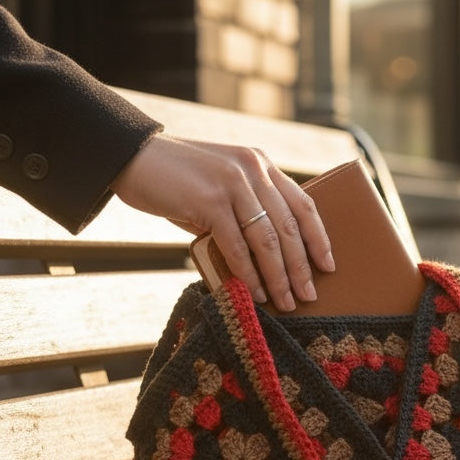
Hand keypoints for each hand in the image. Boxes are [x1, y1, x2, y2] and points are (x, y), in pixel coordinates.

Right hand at [110, 134, 334, 311]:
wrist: (130, 158)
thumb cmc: (176, 181)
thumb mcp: (220, 186)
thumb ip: (245, 209)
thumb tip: (267, 259)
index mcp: (260, 164)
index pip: (303, 204)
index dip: (319, 237)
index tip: (329, 265)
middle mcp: (252, 170)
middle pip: (289, 227)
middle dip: (301, 267)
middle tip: (309, 295)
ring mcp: (232, 183)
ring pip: (267, 240)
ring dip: (278, 277)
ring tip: (285, 302)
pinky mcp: (209, 201)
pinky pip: (237, 246)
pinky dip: (248, 274)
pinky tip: (255, 293)